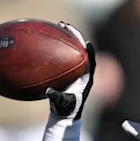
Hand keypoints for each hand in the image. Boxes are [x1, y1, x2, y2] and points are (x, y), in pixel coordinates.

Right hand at [42, 22, 93, 140]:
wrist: (64, 114)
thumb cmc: (66, 110)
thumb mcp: (61, 104)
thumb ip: (56, 97)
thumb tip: (48, 91)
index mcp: (86, 79)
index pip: (91, 62)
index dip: (90, 52)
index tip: (86, 43)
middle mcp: (82, 72)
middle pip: (82, 50)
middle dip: (75, 37)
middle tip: (67, 26)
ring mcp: (76, 71)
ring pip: (73, 51)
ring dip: (68, 38)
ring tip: (60, 26)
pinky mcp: (68, 71)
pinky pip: (64, 56)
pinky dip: (58, 47)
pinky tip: (48, 40)